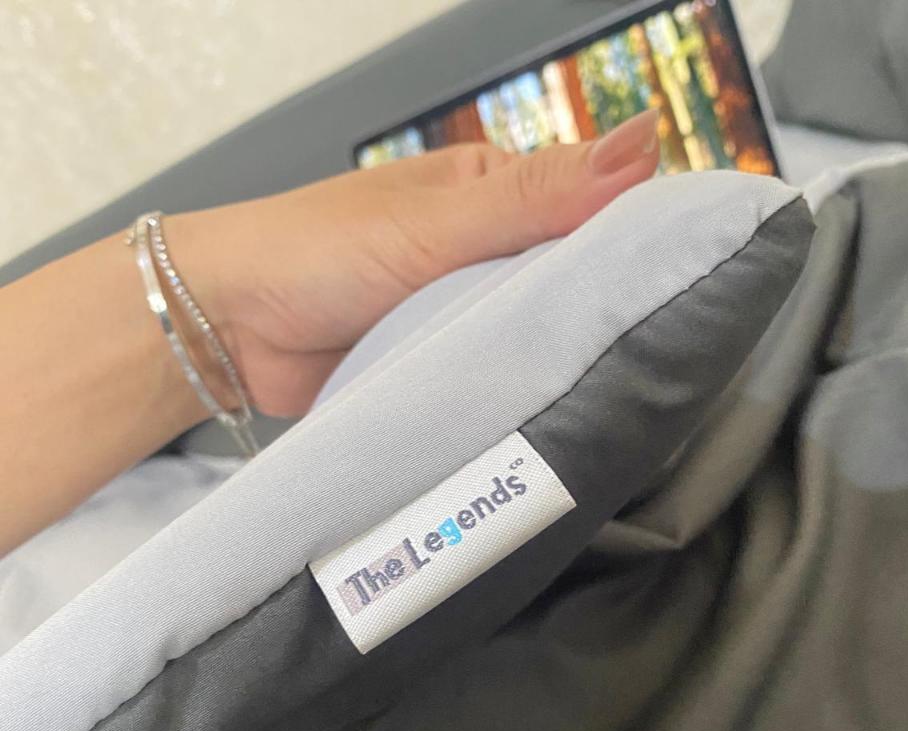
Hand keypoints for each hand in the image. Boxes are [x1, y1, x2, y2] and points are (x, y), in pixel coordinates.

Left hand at [165, 110, 659, 416]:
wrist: (228, 330)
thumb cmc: (315, 251)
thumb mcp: (436, 221)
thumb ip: (536, 196)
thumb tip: (642, 144)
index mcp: (491, 195)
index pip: (589, 210)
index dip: (633, 241)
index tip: (677, 279)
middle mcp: (484, 253)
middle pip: (568, 281)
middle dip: (595, 312)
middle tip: (644, 348)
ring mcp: (463, 312)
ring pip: (534, 335)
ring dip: (552, 356)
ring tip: (603, 384)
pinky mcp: (443, 365)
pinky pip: (493, 376)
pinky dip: (510, 387)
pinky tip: (544, 406)